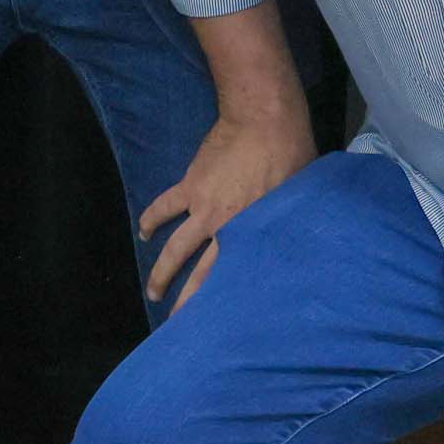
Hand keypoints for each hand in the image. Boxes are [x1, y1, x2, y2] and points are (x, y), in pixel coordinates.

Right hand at [134, 105, 307, 310]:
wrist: (263, 121)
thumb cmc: (292, 156)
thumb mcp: (299, 199)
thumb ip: (289, 222)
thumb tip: (298, 237)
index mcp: (252, 233)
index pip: (234, 276)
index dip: (223, 300)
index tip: (218, 322)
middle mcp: (223, 228)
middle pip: (198, 273)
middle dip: (185, 299)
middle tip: (176, 322)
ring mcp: (202, 207)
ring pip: (174, 247)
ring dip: (160, 270)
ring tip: (152, 289)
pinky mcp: (190, 185)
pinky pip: (164, 206)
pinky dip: (151, 218)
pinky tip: (143, 231)